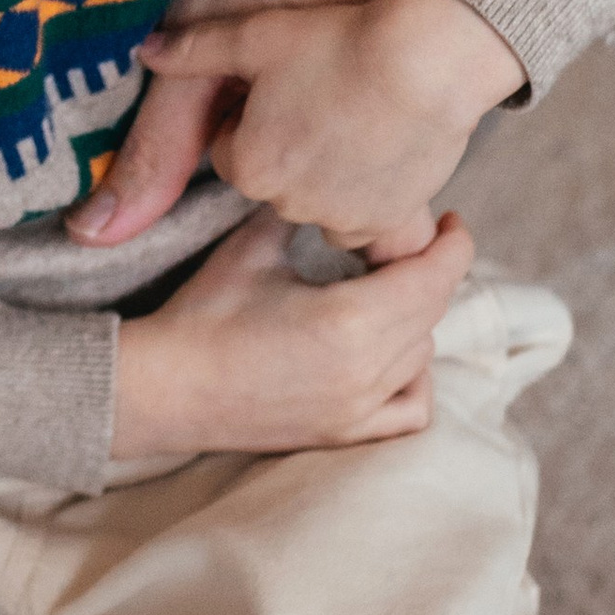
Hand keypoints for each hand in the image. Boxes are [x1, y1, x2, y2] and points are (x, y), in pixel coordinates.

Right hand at [111, 207, 475, 455]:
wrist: (161, 388)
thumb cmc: (202, 313)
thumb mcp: (254, 247)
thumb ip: (305, 212)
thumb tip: (336, 181)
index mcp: (350, 318)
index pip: (435, 275)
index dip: (454, 242)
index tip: (450, 221)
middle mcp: (365, 368)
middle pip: (432, 310)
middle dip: (430, 271)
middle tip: (406, 245)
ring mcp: (357, 407)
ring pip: (423, 353)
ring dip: (416, 317)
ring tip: (386, 291)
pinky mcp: (344, 432)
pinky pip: (411, 409)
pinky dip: (413, 379)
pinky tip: (391, 355)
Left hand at [142, 0, 522, 255]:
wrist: (429, 60)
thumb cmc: (338, 41)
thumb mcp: (254, 36)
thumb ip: (192, 50)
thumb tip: (145, 52)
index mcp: (248, 165)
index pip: (232, 149)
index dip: (254, 116)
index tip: (284, 86)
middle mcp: (288, 203)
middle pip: (275, 177)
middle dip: (288, 147)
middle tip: (323, 98)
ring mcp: (342, 217)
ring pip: (318, 201)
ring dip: (326, 176)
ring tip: (354, 121)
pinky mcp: (389, 220)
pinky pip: (364, 219)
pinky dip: (366, 196)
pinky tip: (379, 151)